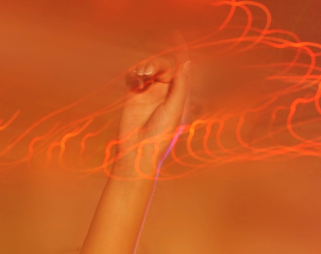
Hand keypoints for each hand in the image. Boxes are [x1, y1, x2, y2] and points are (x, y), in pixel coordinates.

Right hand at [115, 59, 190, 176]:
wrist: (138, 151)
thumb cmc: (160, 135)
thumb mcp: (174, 109)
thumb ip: (181, 85)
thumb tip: (187, 62)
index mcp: (179, 95)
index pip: (181, 69)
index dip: (179, 52)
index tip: (176, 34)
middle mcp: (165, 93)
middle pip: (163, 66)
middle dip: (156, 65)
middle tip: (147, 73)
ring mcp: (148, 94)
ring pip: (148, 69)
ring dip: (145, 67)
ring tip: (140, 75)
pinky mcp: (133, 96)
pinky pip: (134, 77)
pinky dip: (133, 73)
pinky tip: (134, 79)